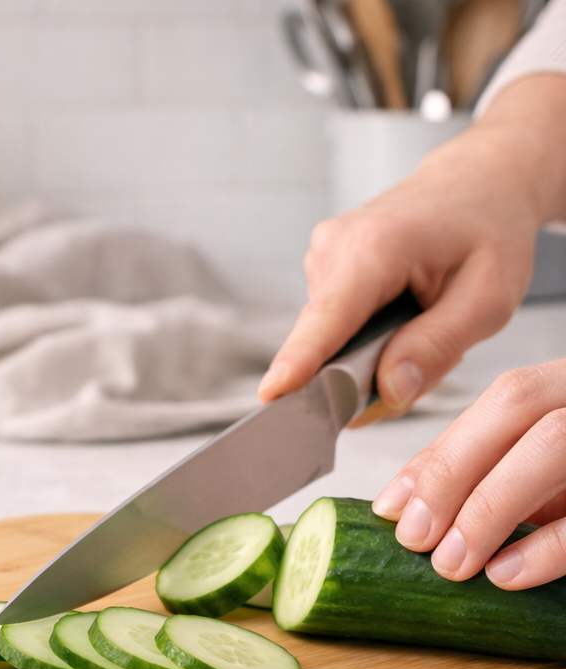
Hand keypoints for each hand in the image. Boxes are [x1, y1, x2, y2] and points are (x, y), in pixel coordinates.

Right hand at [258, 75, 565, 417]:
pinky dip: (367, 337)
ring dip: (374, 353)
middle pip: (326, 343)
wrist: (477, 181)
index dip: (300, 362)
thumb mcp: (489, 297)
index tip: (272, 394)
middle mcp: (334, 248)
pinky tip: (401, 313)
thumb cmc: (488, 230)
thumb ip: (437, 347)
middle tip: (427, 358)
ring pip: (332, 341)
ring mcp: (322, 257)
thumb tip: (390, 392)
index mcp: (378, 247)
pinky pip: (334, 329)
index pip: (327, 318)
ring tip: (421, 321)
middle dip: (366, 372)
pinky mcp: (321, 269)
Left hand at [372, 360, 565, 589]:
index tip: (392, 512)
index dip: (442, 453)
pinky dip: (547, 546)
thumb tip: (396, 504)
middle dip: (454, 474)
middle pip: (522, 408)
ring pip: (554, 445)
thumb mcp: (532, 471)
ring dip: (491, 508)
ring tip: (452, 565)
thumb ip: (474, 471)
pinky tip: (507, 574)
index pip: (502, 400)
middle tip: (416, 541)